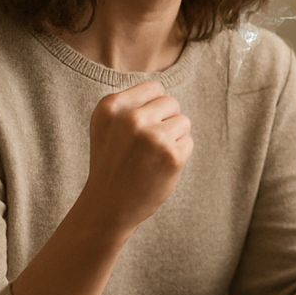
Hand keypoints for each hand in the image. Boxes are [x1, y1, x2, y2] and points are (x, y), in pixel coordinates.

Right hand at [79, 81, 192, 235]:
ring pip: (183, 121)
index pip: (154, 88)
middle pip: (171, 102)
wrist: (107, 206)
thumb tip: (163, 91)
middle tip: (147, 145)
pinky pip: (188, 142)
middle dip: (165, 121)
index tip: (140, 128)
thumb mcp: (106, 126)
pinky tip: (159, 167)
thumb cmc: (111, 162)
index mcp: (111, 107)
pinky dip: (178, 154)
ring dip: (173, 138)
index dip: (153, 108)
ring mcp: (152, 137)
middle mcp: (131, 119)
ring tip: (151, 156)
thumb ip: (130, 104)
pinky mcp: (171, 156)